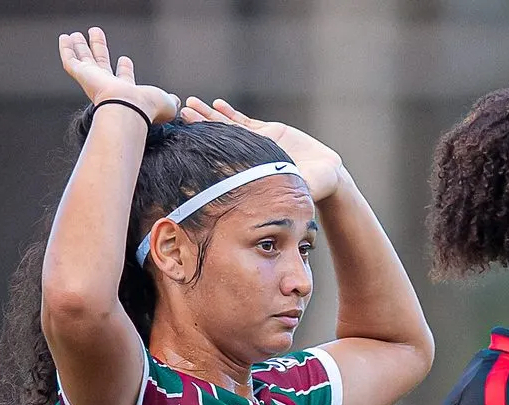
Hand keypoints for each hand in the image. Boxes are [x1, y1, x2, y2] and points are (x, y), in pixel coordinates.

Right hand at [58, 27, 177, 123]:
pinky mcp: (82, 75)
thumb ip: (170, 100)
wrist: (130, 108)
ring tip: (76, 34)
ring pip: (84, 60)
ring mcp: (93, 80)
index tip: (126, 59)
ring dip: (81, 47)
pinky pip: (69, 61)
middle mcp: (108, 86)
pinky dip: (66, 50)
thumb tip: (176, 101)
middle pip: (101, 64)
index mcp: (127, 91)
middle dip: (99, 49)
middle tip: (96, 35)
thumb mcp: (166, 102)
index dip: (125, 69)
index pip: (124, 77)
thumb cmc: (148, 108)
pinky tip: (64, 38)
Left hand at [180, 97, 344, 200]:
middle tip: (181, 113)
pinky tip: (217, 103)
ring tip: (190, 103)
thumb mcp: (299, 188)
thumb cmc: (315, 187)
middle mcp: (251, 156)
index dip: (206, 143)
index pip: (223, 154)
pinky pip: (245, 122)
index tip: (187, 135)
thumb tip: (273, 197)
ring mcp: (258, 143)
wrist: (327, 177)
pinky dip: (230, 114)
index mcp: (252, 168)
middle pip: (219, 137)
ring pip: (228, 126)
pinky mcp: (270, 133)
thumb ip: (288, 188)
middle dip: (200, 124)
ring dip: (209, 115)